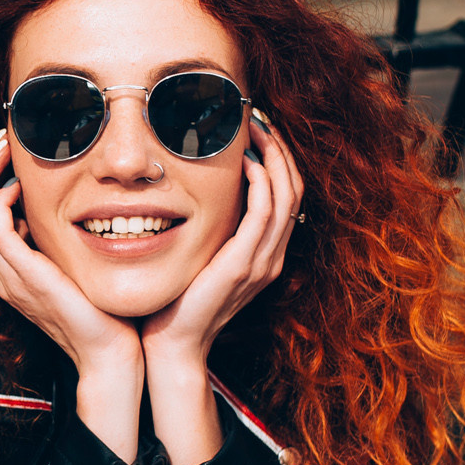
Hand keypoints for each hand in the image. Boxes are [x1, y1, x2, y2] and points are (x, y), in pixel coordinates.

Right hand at [0, 132, 144, 459]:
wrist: (110, 355)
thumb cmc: (104, 315)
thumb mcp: (78, 270)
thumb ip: (64, 245)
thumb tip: (70, 212)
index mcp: (12, 272)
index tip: (6, 154)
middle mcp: (3, 274)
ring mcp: (9, 278)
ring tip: (3, 152)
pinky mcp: (24, 278)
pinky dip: (1, 201)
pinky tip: (21, 187)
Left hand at [140, 113, 301, 464]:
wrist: (171, 346)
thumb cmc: (175, 302)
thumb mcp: (197, 257)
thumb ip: (207, 231)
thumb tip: (192, 191)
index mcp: (262, 255)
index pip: (285, 196)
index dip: (277, 160)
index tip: (256, 131)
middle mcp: (270, 258)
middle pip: (294, 190)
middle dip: (280, 149)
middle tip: (258, 118)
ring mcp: (262, 263)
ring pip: (286, 197)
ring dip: (274, 157)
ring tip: (255, 129)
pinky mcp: (244, 266)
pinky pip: (265, 215)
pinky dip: (261, 184)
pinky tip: (247, 163)